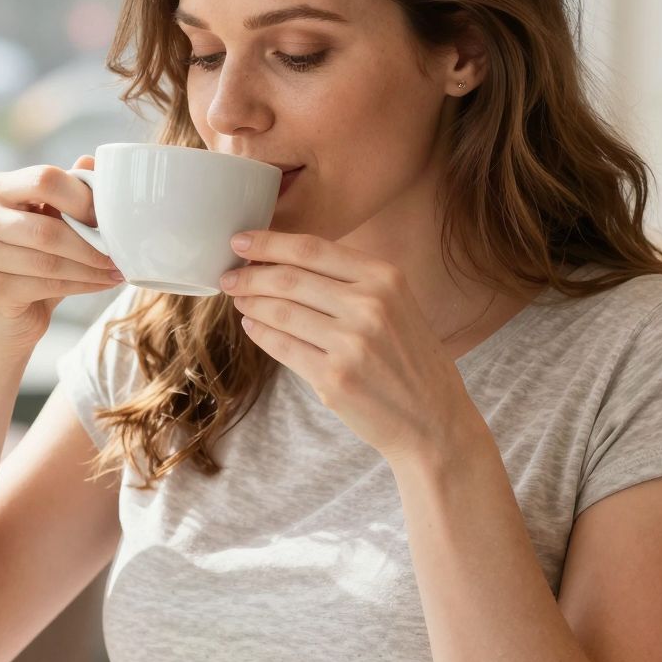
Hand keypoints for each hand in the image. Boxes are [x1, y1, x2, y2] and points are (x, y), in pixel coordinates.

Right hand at [0, 155, 123, 349]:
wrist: (0, 312)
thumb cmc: (30, 256)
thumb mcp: (49, 218)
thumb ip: (67, 191)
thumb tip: (92, 162)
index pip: (44, 180)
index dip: (82, 198)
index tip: (108, 216)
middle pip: (46, 228)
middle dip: (90, 243)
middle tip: (119, 251)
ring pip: (48, 262)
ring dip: (90, 268)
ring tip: (116, 270)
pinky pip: (46, 286)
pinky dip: (81, 285)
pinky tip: (101, 284)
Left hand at [220, 230, 478, 461]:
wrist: (433, 419)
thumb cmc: (409, 359)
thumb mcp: (397, 304)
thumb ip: (353, 280)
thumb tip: (286, 260)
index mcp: (386, 278)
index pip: (311, 249)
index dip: (268, 242)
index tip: (240, 242)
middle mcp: (370, 306)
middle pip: (288, 279)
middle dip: (249, 275)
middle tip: (228, 277)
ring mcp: (351, 344)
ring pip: (279, 312)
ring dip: (250, 304)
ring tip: (238, 300)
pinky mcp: (333, 379)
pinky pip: (281, 347)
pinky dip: (260, 334)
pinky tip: (253, 327)